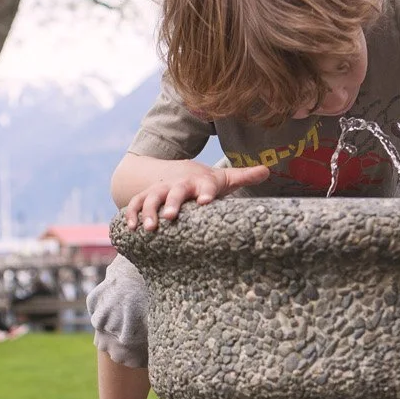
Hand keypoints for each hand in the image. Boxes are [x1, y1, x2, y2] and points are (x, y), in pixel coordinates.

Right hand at [124, 160, 269, 230]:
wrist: (175, 171)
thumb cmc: (204, 182)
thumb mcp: (223, 178)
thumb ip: (244, 176)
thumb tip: (268, 169)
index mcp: (200, 182)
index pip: (205, 186)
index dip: (206, 192)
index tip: (206, 201)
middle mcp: (179, 185)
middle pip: (175, 192)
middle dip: (172, 203)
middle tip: (171, 216)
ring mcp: (160, 190)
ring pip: (152, 198)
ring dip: (149, 212)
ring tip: (150, 228)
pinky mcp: (146, 197)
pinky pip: (136, 204)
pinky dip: (132, 215)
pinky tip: (131, 229)